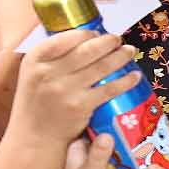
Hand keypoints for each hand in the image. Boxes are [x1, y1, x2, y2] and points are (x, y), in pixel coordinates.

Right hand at [9, 29, 141, 141]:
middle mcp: (48, 72)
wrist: (35, 136)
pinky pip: (110, 88)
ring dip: (121, 56)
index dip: (86, 33)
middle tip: (118, 39)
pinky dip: (126, 80)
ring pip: (101, 66)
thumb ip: (52, 58)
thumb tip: (82, 38)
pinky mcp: (81, 105)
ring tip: (130, 51)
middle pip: (87, 50)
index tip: (97, 32)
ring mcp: (66, 89)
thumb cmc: (37, 102)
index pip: (65, 38)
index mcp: (34, 60)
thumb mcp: (33, 74)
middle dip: (108, 42)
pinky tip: (135, 76)